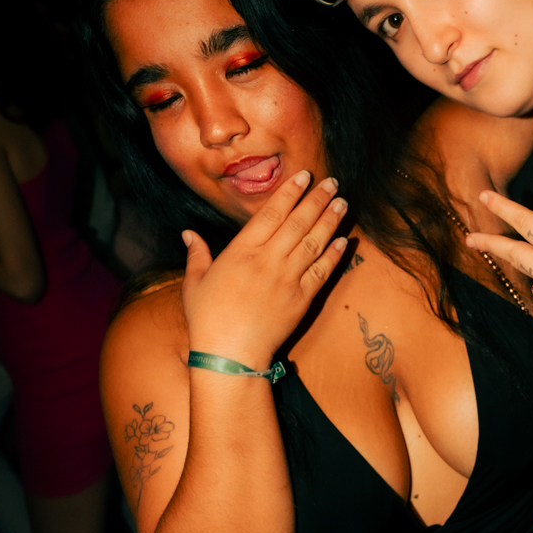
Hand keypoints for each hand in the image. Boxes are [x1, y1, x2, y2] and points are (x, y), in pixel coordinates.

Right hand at [180, 171, 349, 365]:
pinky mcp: (301, 300)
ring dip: (330, 221)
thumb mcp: (195, 283)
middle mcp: (268, 260)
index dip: (290, 193)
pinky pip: (322, 272)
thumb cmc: (207, 319)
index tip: (304, 177)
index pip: (272, 213)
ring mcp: (287, 280)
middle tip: (332, 182)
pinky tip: (344, 240)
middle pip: (298, 222)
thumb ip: (197, 255)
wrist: (230, 355)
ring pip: (314, 243)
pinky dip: (334, 255)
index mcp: (241, 251)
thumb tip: (188, 234)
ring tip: (343, 203)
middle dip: (317, 199)